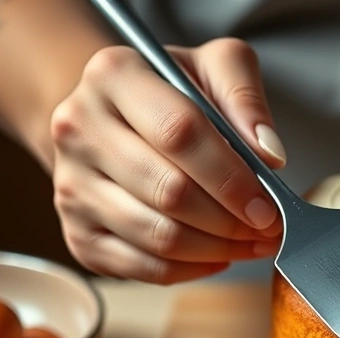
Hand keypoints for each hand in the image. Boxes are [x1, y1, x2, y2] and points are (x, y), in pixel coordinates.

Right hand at [49, 38, 285, 283]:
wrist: (120, 120)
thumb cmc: (175, 94)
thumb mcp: (217, 67)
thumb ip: (246, 98)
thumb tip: (268, 156)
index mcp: (113, 75)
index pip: (179, 132)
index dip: (231, 177)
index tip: (268, 203)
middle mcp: (78, 129)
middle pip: (169, 191)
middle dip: (230, 219)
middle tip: (269, 228)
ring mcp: (70, 186)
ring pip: (158, 236)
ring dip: (218, 248)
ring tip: (252, 242)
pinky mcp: (78, 234)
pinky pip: (143, 269)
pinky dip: (190, 269)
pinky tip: (218, 255)